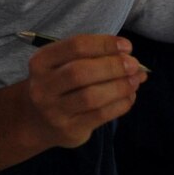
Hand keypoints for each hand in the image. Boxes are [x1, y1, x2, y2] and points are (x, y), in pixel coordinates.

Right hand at [22, 34, 145, 148]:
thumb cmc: (59, 84)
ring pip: (92, 96)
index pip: (76, 46)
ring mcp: (54, 111)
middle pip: (81, 72)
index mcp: (41, 61)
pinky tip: (129, 97)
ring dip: (120, 87)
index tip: (127, 46)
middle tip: (134, 65)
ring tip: (135, 80)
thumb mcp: (65, 64)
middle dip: (113, 66)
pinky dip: (120, 104)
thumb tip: (130, 58)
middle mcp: (43, 86)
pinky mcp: (69, 130)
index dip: (105, 44)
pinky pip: (100, 115)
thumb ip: (93, 57)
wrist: (38, 121)